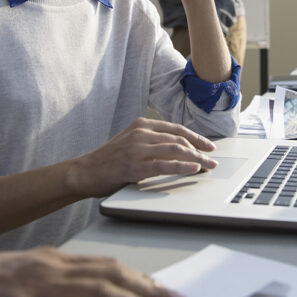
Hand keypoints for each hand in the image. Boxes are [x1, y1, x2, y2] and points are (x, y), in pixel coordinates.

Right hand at [0, 248, 186, 296]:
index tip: (161, 289)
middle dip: (148, 291)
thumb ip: (51, 280)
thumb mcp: (19, 273)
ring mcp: (36, 292)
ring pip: (98, 296)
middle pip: (110, 277)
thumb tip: (86, 291)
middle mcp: (49, 270)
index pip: (103, 265)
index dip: (136, 277)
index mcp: (49, 260)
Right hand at [68, 117, 216, 197]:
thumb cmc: (109, 160)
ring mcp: (137, 149)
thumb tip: (178, 148)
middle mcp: (141, 133)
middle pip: (179, 139)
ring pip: (175, 150)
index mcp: (142, 124)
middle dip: (199, 150)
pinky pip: (164, 165)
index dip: (196, 137)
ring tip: (208, 166)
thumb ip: (150, 140)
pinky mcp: (134, 166)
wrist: (85, 171)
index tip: (209, 146)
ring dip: (196, 159)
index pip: (176, 129)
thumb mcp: (130, 141)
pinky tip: (193, 169)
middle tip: (212, 160)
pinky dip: (181, 167)